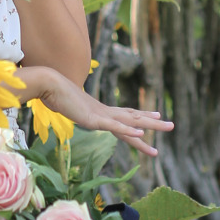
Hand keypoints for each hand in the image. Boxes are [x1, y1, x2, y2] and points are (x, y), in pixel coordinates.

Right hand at [16, 65, 173, 151]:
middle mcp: (105, 112)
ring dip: (150, 125)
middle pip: (134, 119)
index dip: (141, 117)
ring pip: (132, 122)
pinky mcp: (94, 119)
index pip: (125, 115)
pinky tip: (141, 133)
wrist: (48, 85)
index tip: (155, 115)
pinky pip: (115, 126)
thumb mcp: (68, 107)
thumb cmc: (54, 95)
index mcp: (100, 111)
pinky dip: (129, 130)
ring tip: (167, 126)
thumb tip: (66, 107)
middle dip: (153, 123)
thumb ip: (72, 109)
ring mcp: (102, 115)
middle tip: (171, 125)